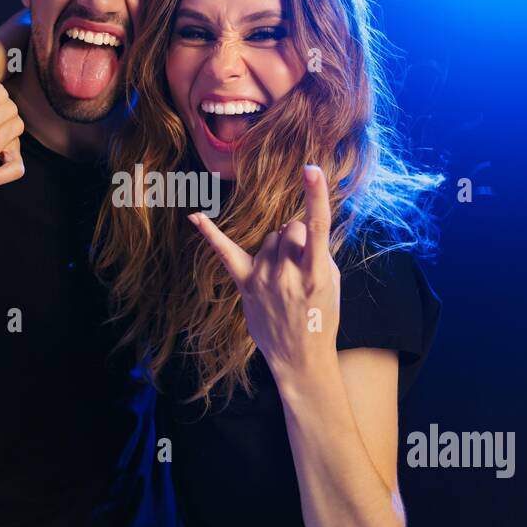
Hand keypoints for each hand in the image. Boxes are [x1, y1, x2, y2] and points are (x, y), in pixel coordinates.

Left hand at [189, 166, 340, 377]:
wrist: (300, 357)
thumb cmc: (321, 317)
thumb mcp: (331, 284)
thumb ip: (317, 252)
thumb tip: (295, 227)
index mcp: (316, 273)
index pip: (317, 226)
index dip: (315, 195)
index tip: (311, 169)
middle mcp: (288, 273)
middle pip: (290, 229)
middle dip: (298, 238)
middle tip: (302, 263)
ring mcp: (264, 278)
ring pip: (270, 238)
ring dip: (278, 248)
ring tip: (285, 277)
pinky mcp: (246, 285)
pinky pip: (226, 253)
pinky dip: (211, 234)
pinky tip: (195, 217)